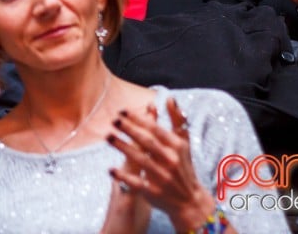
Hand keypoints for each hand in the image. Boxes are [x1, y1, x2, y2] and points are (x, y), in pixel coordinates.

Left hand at [108, 98, 218, 232]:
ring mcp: (162, 177)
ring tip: (108, 137)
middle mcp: (171, 160)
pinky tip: (110, 169)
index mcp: (177, 147)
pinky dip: (124, 177)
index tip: (122, 111)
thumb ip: (177, 120)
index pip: (156, 130)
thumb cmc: (183, 166)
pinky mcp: (154, 192)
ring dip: (123, 147)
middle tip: (113, 120)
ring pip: (140, 160)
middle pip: (147, 142)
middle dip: (130, 130)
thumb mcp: (183, 143)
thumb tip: (169, 97)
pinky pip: (137, 183)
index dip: (139, 119)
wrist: (189, 201)